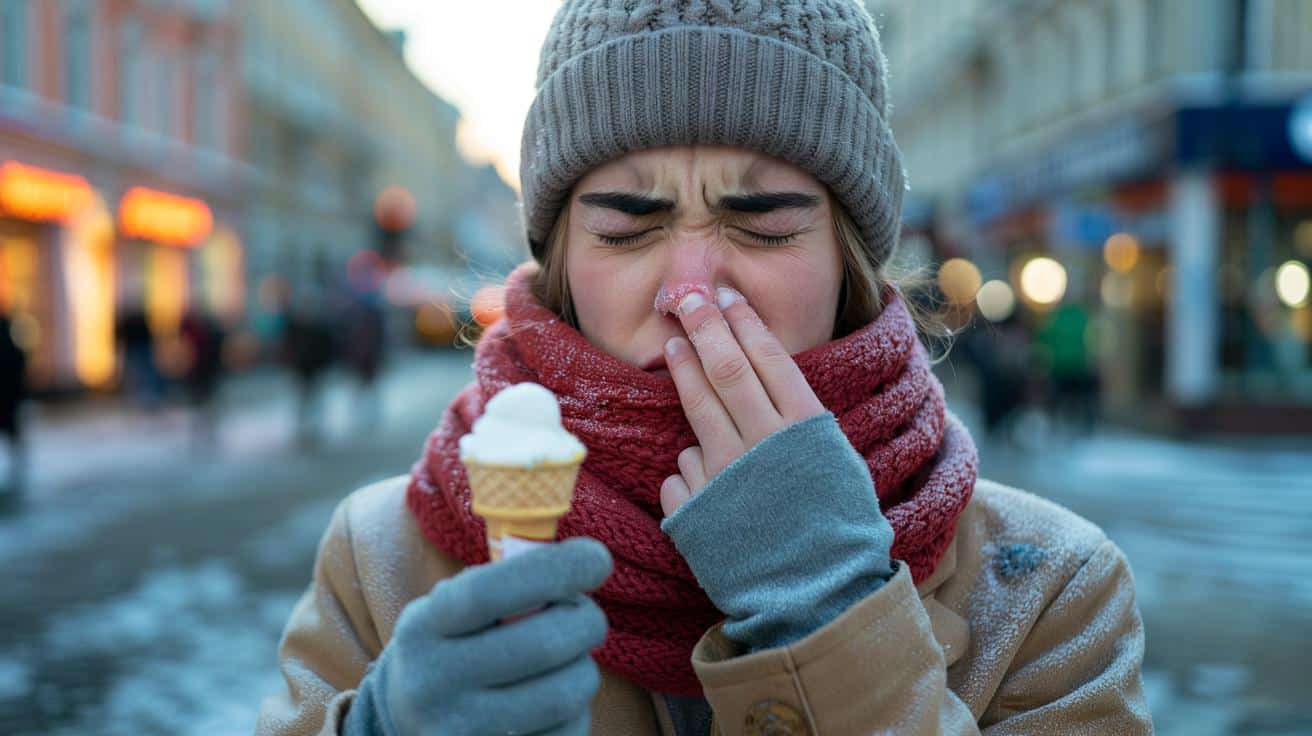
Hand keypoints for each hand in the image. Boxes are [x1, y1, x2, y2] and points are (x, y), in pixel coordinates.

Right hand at [346, 538, 611, 735]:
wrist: (412, 723)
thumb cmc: (453, 647)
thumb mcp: (451, 608)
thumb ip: (501, 582)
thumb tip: (577, 564)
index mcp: (422, 630)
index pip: (489, 593)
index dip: (554, 569)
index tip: (596, 557)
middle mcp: (433, 687)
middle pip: (544, 644)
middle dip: (586, 619)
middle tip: (586, 615)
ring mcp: (462, 735)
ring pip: (567, 692)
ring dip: (583, 668)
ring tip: (564, 662)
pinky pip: (570, 732)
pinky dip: (575, 710)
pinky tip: (552, 702)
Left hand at [660, 286, 825, 515]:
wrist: (818, 598)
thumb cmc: (836, 526)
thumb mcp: (834, 462)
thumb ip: (801, 423)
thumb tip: (769, 380)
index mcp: (806, 430)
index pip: (768, 358)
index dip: (742, 322)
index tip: (724, 296)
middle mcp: (764, 446)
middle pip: (725, 370)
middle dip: (703, 326)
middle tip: (686, 298)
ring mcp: (726, 477)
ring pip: (695, 409)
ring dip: (682, 371)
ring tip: (673, 345)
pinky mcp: (697, 509)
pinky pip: (683, 470)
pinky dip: (691, 464)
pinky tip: (704, 472)